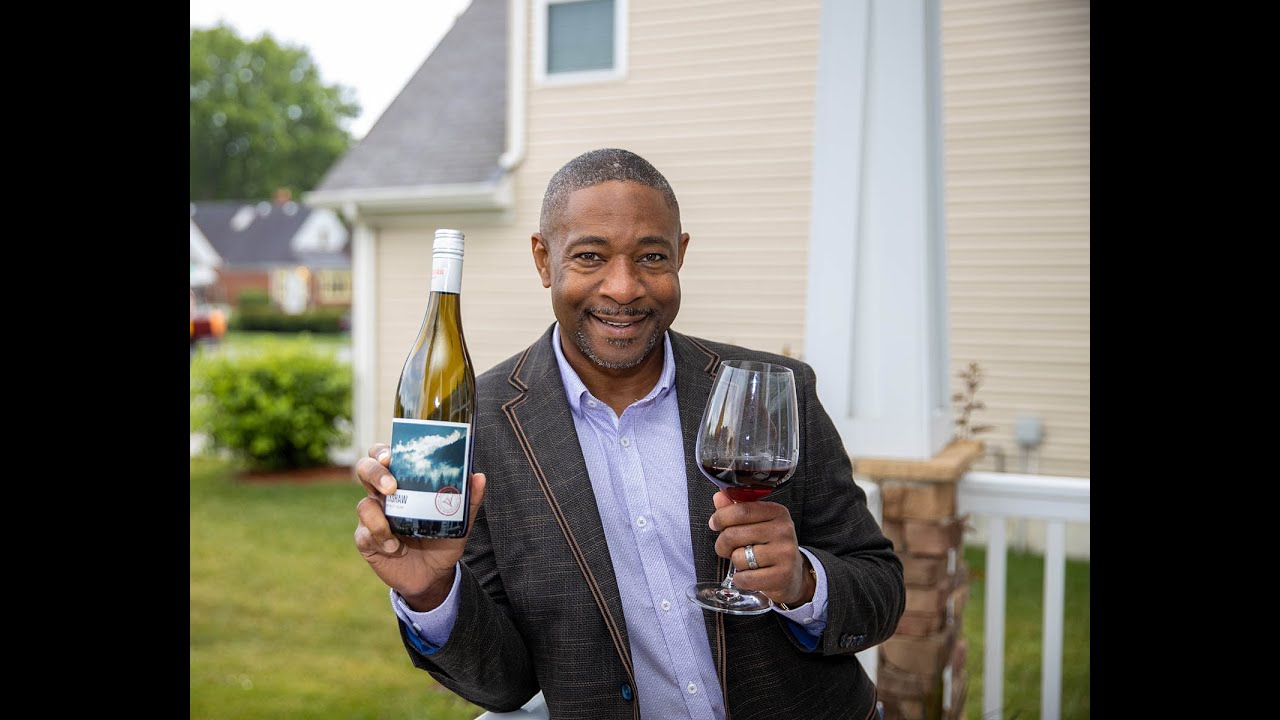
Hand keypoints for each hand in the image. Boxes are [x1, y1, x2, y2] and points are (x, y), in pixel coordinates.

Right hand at [353, 442, 486, 611]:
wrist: (433, 576)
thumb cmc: (443, 541)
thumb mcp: (460, 521)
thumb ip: (469, 500)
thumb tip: (479, 476)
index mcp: (404, 482)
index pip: (385, 456)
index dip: (382, 451)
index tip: (390, 456)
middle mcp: (385, 495)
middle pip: (365, 470)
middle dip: (374, 473)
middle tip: (392, 487)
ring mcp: (373, 517)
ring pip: (364, 505)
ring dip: (379, 519)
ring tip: (396, 537)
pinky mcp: (367, 540)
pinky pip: (364, 534)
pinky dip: (380, 539)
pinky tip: (395, 548)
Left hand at [708, 491, 814, 607]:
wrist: (792, 574)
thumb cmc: (769, 546)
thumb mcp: (757, 523)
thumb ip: (736, 509)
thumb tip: (719, 496)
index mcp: (777, 512)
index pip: (741, 510)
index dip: (721, 517)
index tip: (714, 523)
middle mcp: (783, 530)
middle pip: (734, 534)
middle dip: (722, 544)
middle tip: (726, 549)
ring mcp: (785, 553)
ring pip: (738, 557)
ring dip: (735, 563)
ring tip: (745, 562)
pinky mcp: (782, 576)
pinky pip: (745, 578)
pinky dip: (740, 579)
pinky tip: (749, 575)